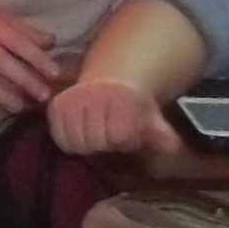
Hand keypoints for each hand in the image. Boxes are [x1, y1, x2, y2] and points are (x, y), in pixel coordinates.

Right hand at [45, 80, 177, 159]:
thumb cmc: (133, 106)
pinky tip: (81, 134)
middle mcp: (93, 98)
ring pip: (76, 142)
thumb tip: (172, 145)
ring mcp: (72, 102)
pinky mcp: (56, 106)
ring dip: (87, 145)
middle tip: (111, 137)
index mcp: (120, 100)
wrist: (110, 82)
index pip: (119, 136)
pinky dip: (69, 141)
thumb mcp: (152, 118)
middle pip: (96, 141)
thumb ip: (161, 133)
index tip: (129, 136)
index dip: (125, 141)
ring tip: (96, 136)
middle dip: (105, 144)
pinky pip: (59, 138)